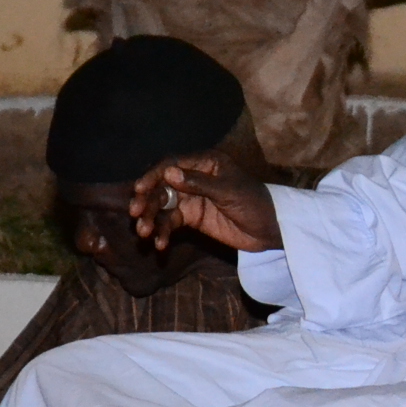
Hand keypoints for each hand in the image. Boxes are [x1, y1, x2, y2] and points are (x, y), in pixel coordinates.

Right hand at [129, 151, 281, 253]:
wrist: (270, 230)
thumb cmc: (255, 203)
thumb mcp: (229, 191)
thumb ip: (199, 183)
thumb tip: (168, 173)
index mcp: (205, 162)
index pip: (171, 164)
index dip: (153, 176)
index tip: (139, 189)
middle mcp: (193, 177)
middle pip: (161, 185)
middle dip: (146, 200)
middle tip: (135, 213)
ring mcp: (191, 198)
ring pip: (162, 205)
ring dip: (150, 218)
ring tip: (143, 233)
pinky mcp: (191, 217)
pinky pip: (170, 223)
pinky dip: (163, 232)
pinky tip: (160, 244)